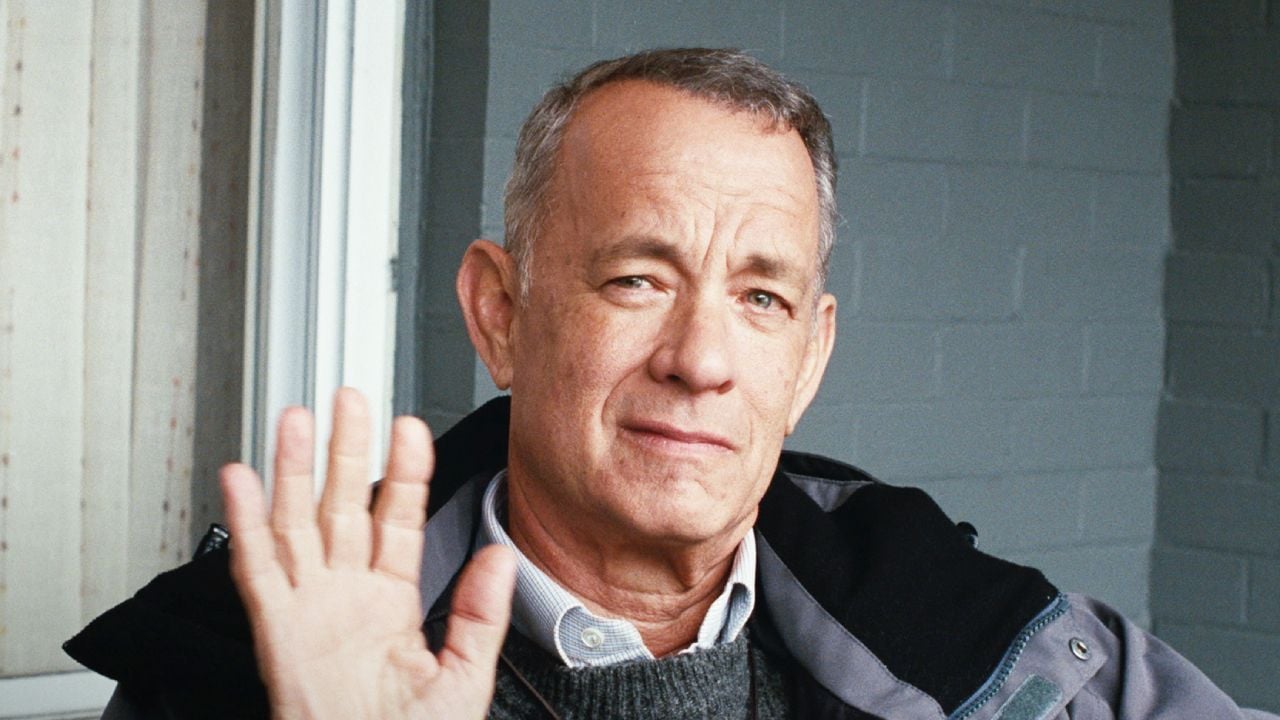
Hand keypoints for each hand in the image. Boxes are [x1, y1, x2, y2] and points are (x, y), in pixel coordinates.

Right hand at [221, 388, 515, 719]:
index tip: (410, 429)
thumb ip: (480, 616)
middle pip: (344, 506)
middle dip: (346, 451)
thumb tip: (500, 558)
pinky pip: (257, 569)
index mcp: (392, 605)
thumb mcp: (462, 677)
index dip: (403, 473)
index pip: (398, 521)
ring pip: (297, 524)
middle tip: (350, 400)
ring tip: (296, 419)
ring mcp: (309, 608)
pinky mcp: (276, 630)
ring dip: (294, 471)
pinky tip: (243, 480)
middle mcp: (347, 597)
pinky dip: (246, 524)